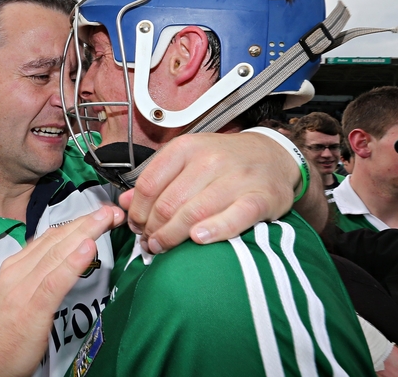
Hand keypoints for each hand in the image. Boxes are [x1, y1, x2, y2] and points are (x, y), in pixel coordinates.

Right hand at [0, 205, 123, 376]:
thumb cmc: (2, 335)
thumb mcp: (16, 296)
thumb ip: (35, 275)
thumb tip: (59, 259)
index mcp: (15, 267)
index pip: (50, 237)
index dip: (77, 223)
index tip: (99, 215)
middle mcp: (18, 272)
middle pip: (57, 239)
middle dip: (86, 223)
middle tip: (112, 211)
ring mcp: (23, 288)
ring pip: (58, 253)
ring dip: (85, 233)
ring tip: (105, 220)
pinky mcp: (31, 308)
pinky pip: (55, 280)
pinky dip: (73, 262)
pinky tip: (88, 249)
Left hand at [120, 131, 301, 253]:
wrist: (273, 156)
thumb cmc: (224, 162)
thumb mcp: (186, 161)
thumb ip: (155, 181)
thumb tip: (124, 205)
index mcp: (186, 148)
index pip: (149, 185)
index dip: (137, 212)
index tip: (136, 227)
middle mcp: (210, 159)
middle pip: (168, 204)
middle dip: (152, 230)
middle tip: (149, 244)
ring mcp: (236, 178)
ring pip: (193, 214)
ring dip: (172, 237)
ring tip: (164, 249)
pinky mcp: (261, 197)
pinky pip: (234, 217)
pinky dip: (214, 231)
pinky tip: (198, 240)